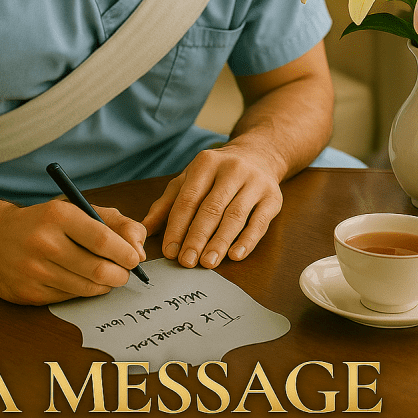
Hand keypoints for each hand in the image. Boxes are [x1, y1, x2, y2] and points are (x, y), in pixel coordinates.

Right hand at [0, 199, 146, 304]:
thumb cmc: (45, 222)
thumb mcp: (77, 209)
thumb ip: (116, 223)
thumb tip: (140, 249)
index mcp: (58, 215)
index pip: (103, 239)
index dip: (127, 253)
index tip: (135, 258)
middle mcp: (43, 243)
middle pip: (99, 270)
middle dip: (121, 275)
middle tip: (124, 273)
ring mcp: (33, 271)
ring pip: (87, 289)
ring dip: (104, 286)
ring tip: (105, 276)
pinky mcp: (27, 294)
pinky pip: (69, 299)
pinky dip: (81, 292)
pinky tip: (77, 280)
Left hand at [141, 145, 282, 268]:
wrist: (259, 155)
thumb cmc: (217, 173)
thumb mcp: (189, 180)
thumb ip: (167, 204)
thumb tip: (145, 229)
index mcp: (206, 163)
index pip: (188, 199)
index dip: (178, 226)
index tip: (171, 251)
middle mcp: (232, 169)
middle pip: (211, 208)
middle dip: (197, 238)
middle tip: (187, 261)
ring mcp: (255, 182)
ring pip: (235, 216)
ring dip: (220, 242)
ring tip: (208, 263)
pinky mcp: (272, 197)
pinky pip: (259, 222)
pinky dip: (247, 240)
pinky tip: (236, 255)